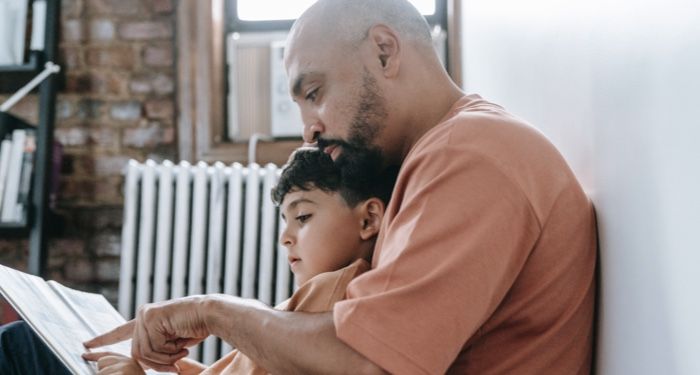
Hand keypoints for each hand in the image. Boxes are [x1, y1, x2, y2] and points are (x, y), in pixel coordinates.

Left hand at [84, 296, 210, 371]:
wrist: (210, 314)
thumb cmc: (197, 326)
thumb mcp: (173, 342)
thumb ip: (157, 348)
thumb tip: (143, 364)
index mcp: (147, 319)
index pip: (121, 331)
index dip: (104, 339)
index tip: (87, 345)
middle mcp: (143, 315)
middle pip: (137, 352)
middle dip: (157, 362)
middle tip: (177, 362)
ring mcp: (145, 315)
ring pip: (144, 352)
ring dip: (165, 358)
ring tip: (182, 350)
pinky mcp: (151, 317)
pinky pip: (153, 348)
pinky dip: (169, 352)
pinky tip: (181, 344)